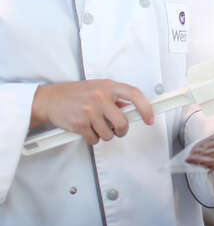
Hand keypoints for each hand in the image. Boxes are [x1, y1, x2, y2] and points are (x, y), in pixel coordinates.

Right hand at [30, 80, 153, 145]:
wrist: (51, 99)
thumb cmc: (76, 93)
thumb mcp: (99, 87)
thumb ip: (115, 97)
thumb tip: (132, 108)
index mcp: (109, 86)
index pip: (134, 94)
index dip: (146, 107)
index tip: (150, 118)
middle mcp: (101, 97)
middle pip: (123, 123)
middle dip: (121, 130)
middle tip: (116, 129)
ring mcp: (90, 111)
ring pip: (109, 134)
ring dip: (104, 134)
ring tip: (95, 124)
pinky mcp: (80, 124)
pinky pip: (95, 139)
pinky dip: (92, 137)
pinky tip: (86, 128)